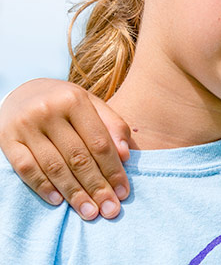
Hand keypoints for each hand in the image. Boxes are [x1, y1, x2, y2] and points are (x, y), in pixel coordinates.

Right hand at [0, 78, 131, 219]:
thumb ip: (112, 126)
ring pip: (54, 166)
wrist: (22, 91)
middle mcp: (48, 111)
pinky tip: (58, 201)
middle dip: (97, 187)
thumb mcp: (92, 105)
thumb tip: (126, 156)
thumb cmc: (65, 103)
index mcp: (74, 100)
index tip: (124, 193)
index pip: (99, 142)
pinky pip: (26, 168)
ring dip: (73, 193)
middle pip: (78, 157)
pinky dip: (42, 187)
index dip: (113, 170)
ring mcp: (25, 126)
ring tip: (89, 212)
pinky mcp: (6, 139)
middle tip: (110, 209)